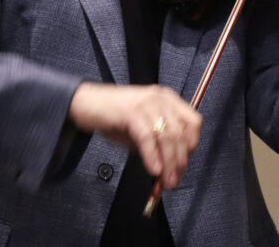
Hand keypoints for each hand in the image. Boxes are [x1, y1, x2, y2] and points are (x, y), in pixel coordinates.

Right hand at [68, 82, 201, 188]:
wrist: (86, 103)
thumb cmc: (114, 117)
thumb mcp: (142, 128)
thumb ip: (158, 142)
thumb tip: (170, 166)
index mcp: (167, 99)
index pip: (193, 122)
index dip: (192, 144)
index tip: (184, 163)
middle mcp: (160, 98)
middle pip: (181, 132)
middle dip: (180, 160)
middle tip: (174, 180)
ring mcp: (146, 103)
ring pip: (166, 136)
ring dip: (168, 163)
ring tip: (166, 180)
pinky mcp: (131, 111)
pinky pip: (147, 137)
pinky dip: (152, 156)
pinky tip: (153, 169)